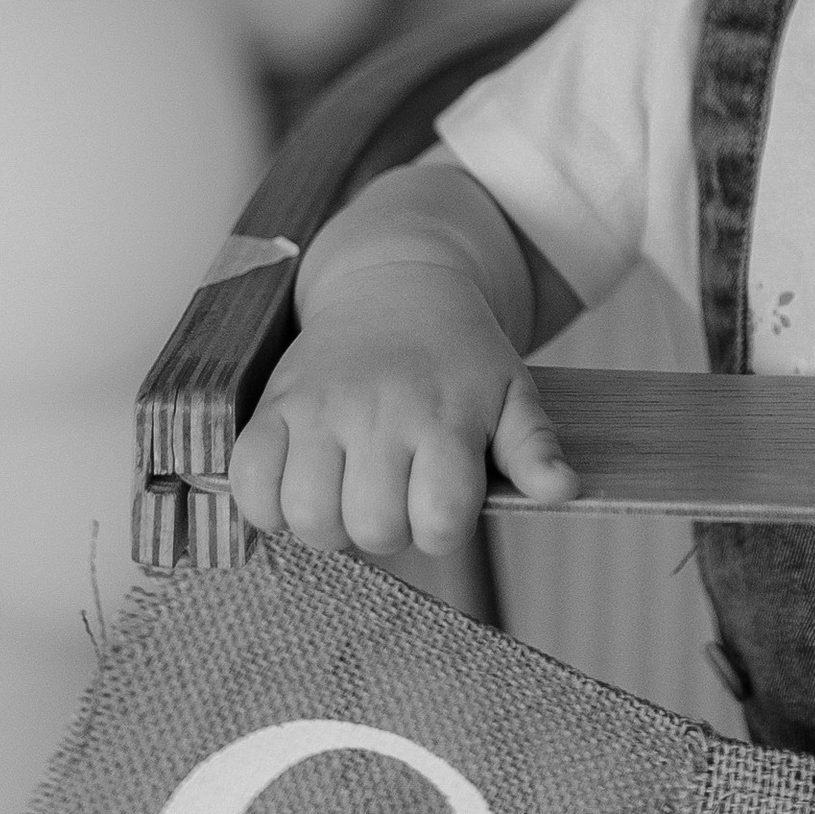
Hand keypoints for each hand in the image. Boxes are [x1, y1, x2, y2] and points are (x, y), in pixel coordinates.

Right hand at [228, 266, 577, 579]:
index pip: (440, 523)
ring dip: (328, 523)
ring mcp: (319, 409)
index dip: (442, 530)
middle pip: (372, 529)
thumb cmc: (461, 354)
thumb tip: (564, 491)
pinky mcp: (273, 405)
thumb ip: (535, 449)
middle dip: (388, 530)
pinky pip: (249, 483)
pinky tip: (299, 485)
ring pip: (307, 517)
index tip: (441, 504)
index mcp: (444, 419)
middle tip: (394, 495)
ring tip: (348, 492)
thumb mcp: (515, 393)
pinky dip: (267, 503)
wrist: (397, 283)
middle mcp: (379, 414)